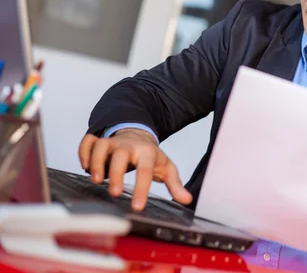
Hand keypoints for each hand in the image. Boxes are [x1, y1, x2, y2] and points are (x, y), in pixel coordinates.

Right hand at [78, 129, 192, 210]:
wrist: (139, 134)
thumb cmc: (151, 156)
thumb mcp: (166, 168)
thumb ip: (175, 185)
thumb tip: (187, 200)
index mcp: (147, 153)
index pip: (146, 169)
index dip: (142, 188)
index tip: (138, 207)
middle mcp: (129, 146)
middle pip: (121, 154)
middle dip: (116, 173)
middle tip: (115, 193)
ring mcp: (113, 142)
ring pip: (101, 145)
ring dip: (96, 161)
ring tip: (96, 180)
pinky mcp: (99, 141)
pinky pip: (88, 141)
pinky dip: (83, 152)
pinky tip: (84, 167)